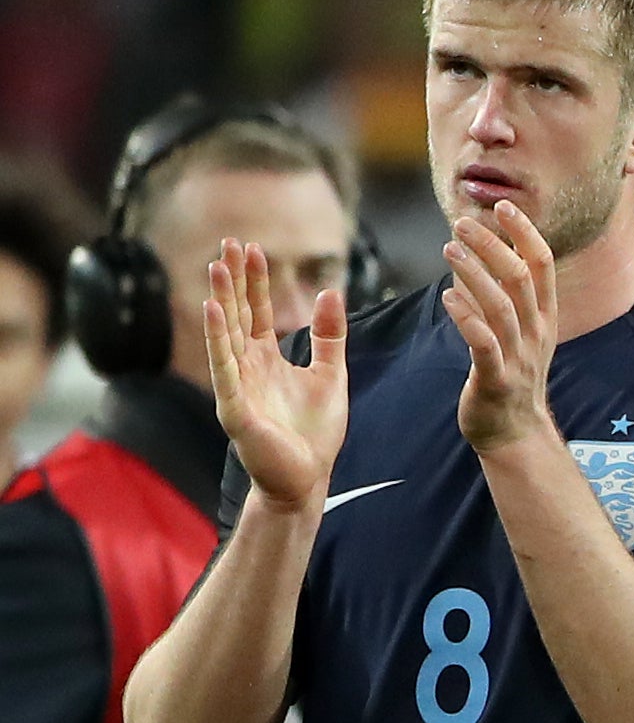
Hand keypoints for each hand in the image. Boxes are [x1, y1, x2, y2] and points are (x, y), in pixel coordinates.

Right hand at [195, 239, 349, 516]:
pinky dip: (218, 338)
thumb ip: (330, 336)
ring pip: (225, 334)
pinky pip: (224, 367)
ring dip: (220, 299)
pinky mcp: (235, 407)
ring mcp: (236, 385)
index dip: (255, 281)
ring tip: (216, 266)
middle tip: (228, 242)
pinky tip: (214, 310)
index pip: (256, 311)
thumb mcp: (331, 375)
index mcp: (266, 359)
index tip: (252, 248)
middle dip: (233, 279)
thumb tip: (330, 292)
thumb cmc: (314, 433)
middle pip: (236, 314)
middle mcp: (245, 367)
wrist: (307, 479)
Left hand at [445, 198, 561, 460]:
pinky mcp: (495, 379)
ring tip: (448, 249)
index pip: (542, 265)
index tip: (503, 205)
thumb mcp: (520, 333)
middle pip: (520, 279)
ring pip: (501, 306)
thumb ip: (506, 295)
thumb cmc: (509, 377)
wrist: (515, 433)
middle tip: (462, 222)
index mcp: (544, 318)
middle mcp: (536, 333)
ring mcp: (518, 357)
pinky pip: (483, 344)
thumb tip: (485, 253)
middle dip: (492, 246)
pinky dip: (467, 318)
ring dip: (475, 274)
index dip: (525, 233)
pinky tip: (448, 298)